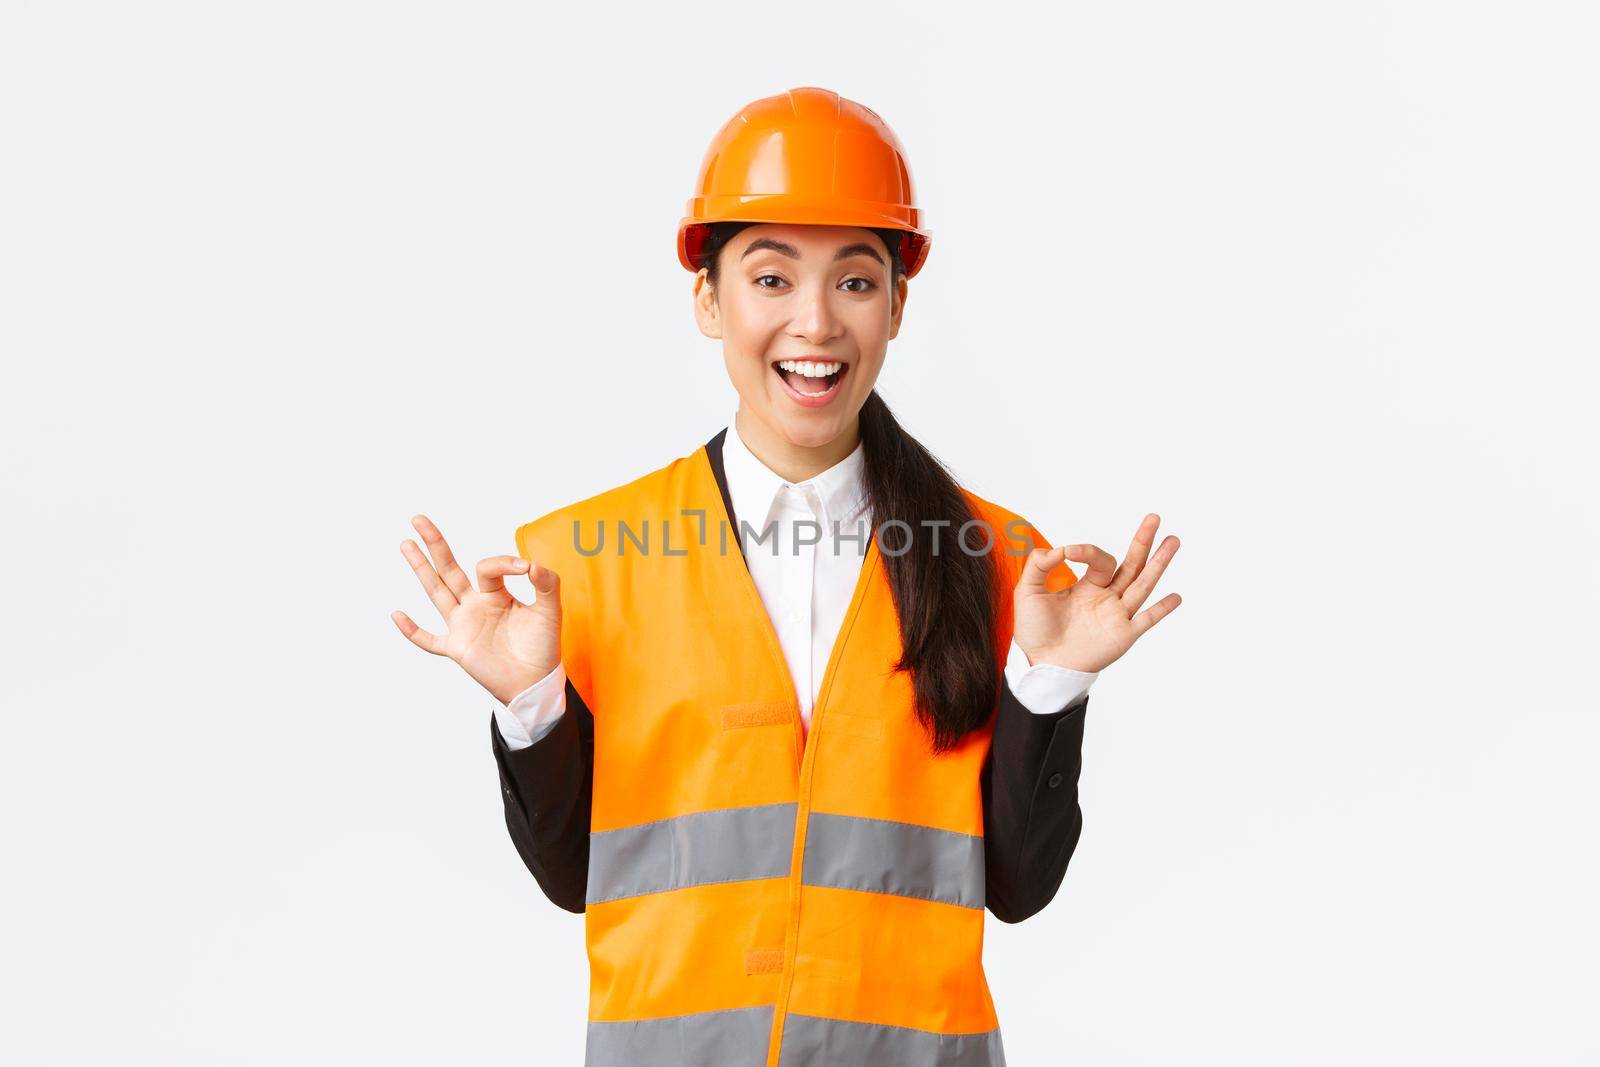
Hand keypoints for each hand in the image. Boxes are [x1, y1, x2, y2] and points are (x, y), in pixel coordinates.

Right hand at [391, 514, 562, 704]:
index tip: (525, 568)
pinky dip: (413, 631)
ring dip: (421, 569)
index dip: (503, 563)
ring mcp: (463, 626)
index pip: (487, 568)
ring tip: (405, 544)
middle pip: (449, 570)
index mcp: (495, 594)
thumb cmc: (542, 647)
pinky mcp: (457, 649)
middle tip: (418, 519)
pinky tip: (396, 615)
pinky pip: (429, 640)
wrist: (536, 682)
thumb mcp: (550, 611)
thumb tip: (532, 564)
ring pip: (436, 593)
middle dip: (435, 545)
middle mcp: (474, 605)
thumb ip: (547, 584)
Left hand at [1013, 513, 1181, 673]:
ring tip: (1173, 540)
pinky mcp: (1122, 636)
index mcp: (1087, 586)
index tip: (1069, 552)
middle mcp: (1107, 598)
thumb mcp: (1028, 591)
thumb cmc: (1034, 630)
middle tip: (1154, 518)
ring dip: (1159, 564)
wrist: (1039, 664)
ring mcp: (1117, 616)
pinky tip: (1176, 596)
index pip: (1099, 560)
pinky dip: (1161, 609)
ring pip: (1142, 584)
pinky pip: (1146, 620)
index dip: (1088, 551)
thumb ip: (1039, 566)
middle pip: (1131, 565)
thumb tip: (1059, 549)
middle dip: (1142, 541)